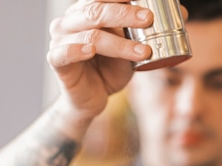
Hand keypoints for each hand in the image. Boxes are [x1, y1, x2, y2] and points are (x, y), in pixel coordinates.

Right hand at [47, 0, 153, 120]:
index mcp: (84, 11)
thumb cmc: (109, 69)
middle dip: (124, 14)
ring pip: (90, 35)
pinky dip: (77, 50)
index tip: (144, 0)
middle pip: (96, 11)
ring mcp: (60, 40)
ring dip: (119, 43)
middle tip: (147, 19)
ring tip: (142, 51)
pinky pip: (64, 53)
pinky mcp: (56, 60)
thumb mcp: (128, 48)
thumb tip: (166, 16)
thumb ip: (137, 32)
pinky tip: (91, 50)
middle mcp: (69, 21)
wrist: (92, 98)